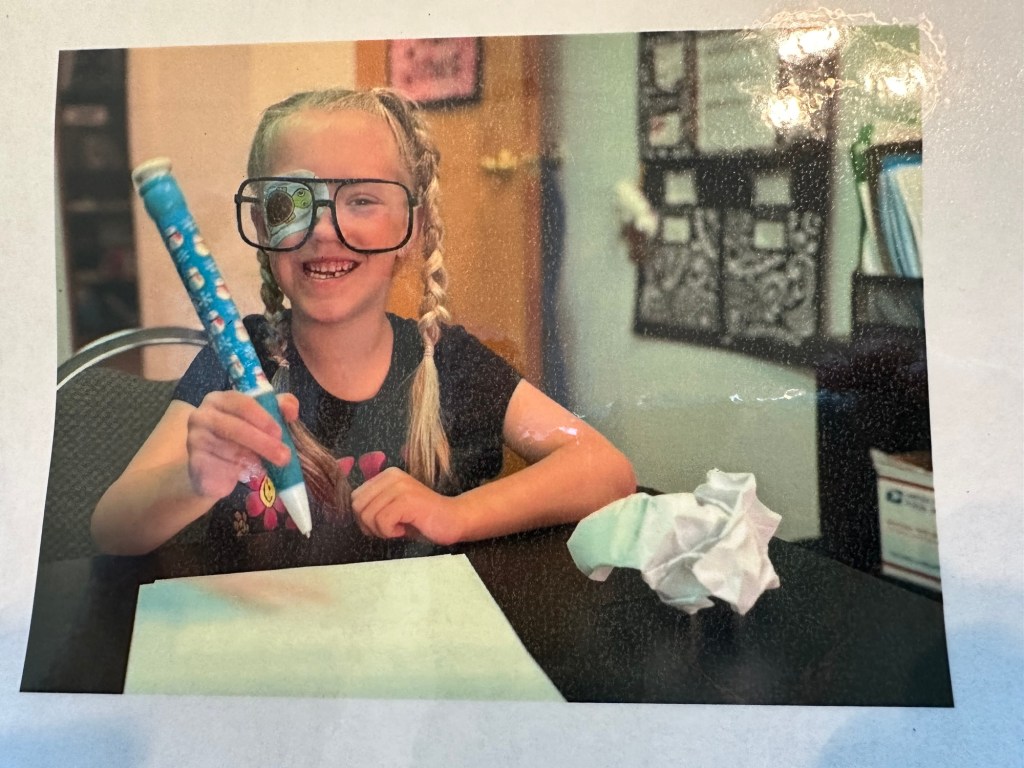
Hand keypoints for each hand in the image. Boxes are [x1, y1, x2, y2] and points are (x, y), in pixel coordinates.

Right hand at [185, 390, 298, 499]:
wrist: (212, 469)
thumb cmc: (239, 439)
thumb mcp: (260, 419)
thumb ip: (278, 408)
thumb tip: (291, 409)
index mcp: (219, 399)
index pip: (243, 403)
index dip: (264, 418)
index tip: (280, 433)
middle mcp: (202, 415)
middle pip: (236, 428)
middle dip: (264, 443)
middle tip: (284, 457)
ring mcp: (194, 439)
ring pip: (230, 449)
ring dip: (254, 459)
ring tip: (267, 466)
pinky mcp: (194, 462)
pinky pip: (222, 467)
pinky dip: (239, 471)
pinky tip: (248, 473)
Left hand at [350, 467, 465, 545]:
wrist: (454, 520)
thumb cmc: (422, 519)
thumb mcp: (392, 508)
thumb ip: (374, 505)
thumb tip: (353, 514)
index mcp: (386, 475)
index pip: (355, 498)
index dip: (364, 518)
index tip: (383, 523)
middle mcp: (391, 476)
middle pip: (357, 506)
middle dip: (369, 525)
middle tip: (390, 528)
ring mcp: (400, 487)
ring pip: (368, 515)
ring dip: (381, 530)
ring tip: (399, 528)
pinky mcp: (407, 500)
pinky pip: (382, 522)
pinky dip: (390, 532)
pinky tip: (405, 529)